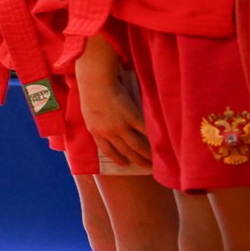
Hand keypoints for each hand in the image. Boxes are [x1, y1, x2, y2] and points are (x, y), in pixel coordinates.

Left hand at [76, 35, 150, 170]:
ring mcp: (120, 126)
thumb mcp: (89, 113)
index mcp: (96, 131)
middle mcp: (108, 133)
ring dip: (147, 155)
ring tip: (156, 161)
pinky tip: (160, 143)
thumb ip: (98, 123)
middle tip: (147, 168)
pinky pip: (144, 131)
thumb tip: (106, 128)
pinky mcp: (131, 117)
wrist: (95, 83)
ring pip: (136, 146)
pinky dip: (153, 139)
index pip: (108, 150)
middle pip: (125, 151)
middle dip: (137, 161)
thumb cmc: (89, 93)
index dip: (118, 158)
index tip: (125, 164)